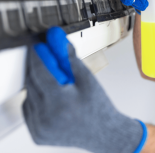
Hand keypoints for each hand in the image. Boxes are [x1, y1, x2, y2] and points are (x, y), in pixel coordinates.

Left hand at [23, 27, 146, 152]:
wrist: (103, 133)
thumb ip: (71, 60)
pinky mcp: (37, 133)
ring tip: (58, 80)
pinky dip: (37, 96)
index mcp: (60, 102)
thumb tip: (61, 43)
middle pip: (32, 81)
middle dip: (38, 65)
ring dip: (38, 80)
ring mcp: (39, 128)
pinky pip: (30, 107)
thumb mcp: (88, 79)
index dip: (40, 54)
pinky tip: (52, 94)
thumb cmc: (98, 107)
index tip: (41, 44)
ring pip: (29, 93)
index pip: (41, 71)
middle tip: (47, 54)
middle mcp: (45, 117)